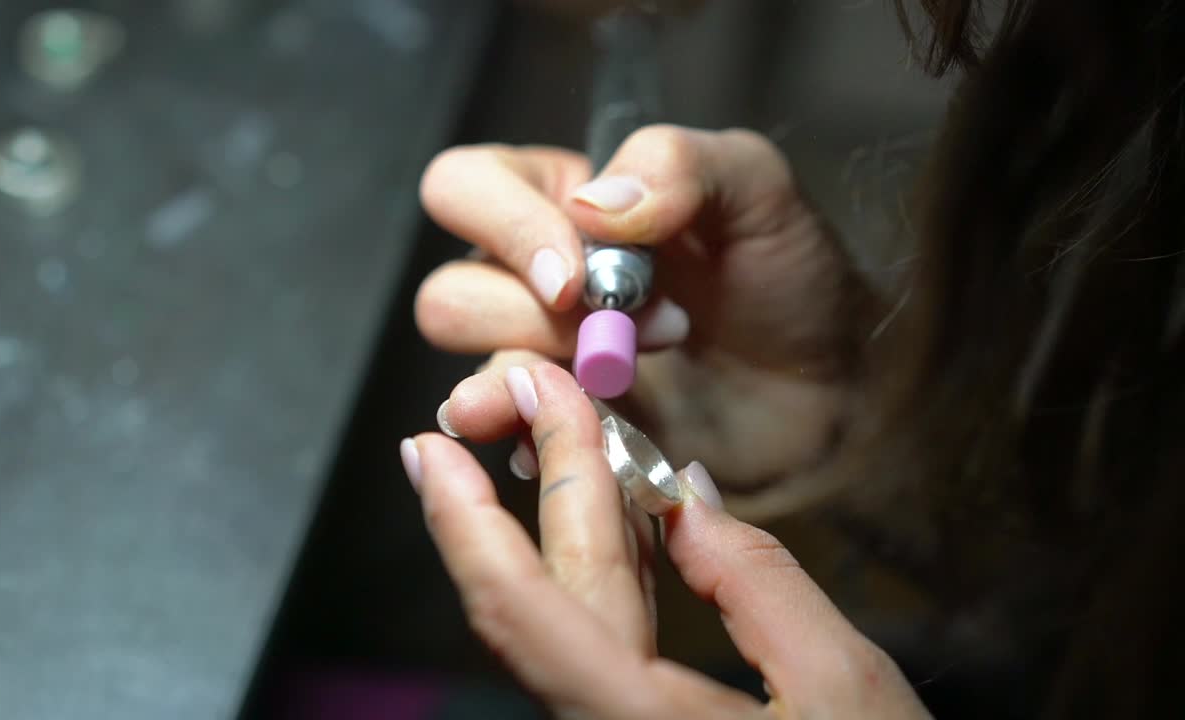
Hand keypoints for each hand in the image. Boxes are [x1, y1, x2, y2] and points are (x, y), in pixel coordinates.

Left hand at [401, 361, 929, 718]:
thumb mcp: (846, 688)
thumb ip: (759, 585)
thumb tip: (685, 500)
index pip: (521, 611)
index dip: (464, 522)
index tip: (429, 446)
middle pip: (538, 602)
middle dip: (516, 493)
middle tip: (506, 400)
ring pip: (565, 626)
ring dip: (557, 528)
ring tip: (552, 441)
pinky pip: (600, 651)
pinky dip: (605, 578)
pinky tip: (618, 525)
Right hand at [417, 126, 874, 499]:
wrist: (833, 392)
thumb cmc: (791, 281)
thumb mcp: (756, 189)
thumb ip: (678, 164)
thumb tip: (590, 205)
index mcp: (562, 201)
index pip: (463, 190)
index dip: (504, 230)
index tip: (577, 276)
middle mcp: (533, 280)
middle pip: (449, 295)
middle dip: (534, 319)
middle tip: (644, 327)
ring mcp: (544, 363)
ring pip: (470, 372)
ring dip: (544, 380)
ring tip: (633, 380)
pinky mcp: (565, 432)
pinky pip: (512, 440)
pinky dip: (542, 440)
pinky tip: (599, 434)